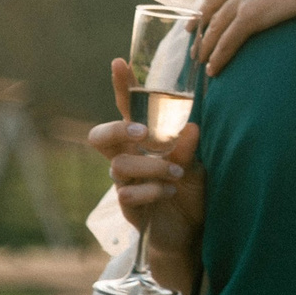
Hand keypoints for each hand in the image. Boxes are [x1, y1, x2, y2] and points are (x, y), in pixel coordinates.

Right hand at [91, 56, 203, 258]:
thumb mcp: (196, 165)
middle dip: (119, 130)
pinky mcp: (127, 206)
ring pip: (120, 165)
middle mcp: (127, 158)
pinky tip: (170, 192)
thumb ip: (187, 147)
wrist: (191, 232)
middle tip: (143, 132)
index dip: (121, 87)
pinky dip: (151, 191)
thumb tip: (190, 127)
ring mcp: (124, 182)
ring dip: (152, 165)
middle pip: (100, 136)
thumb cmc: (190, 191)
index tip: (119, 63)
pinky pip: (127, 193)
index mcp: (143, 142)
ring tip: (177, 172)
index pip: (127, 110)